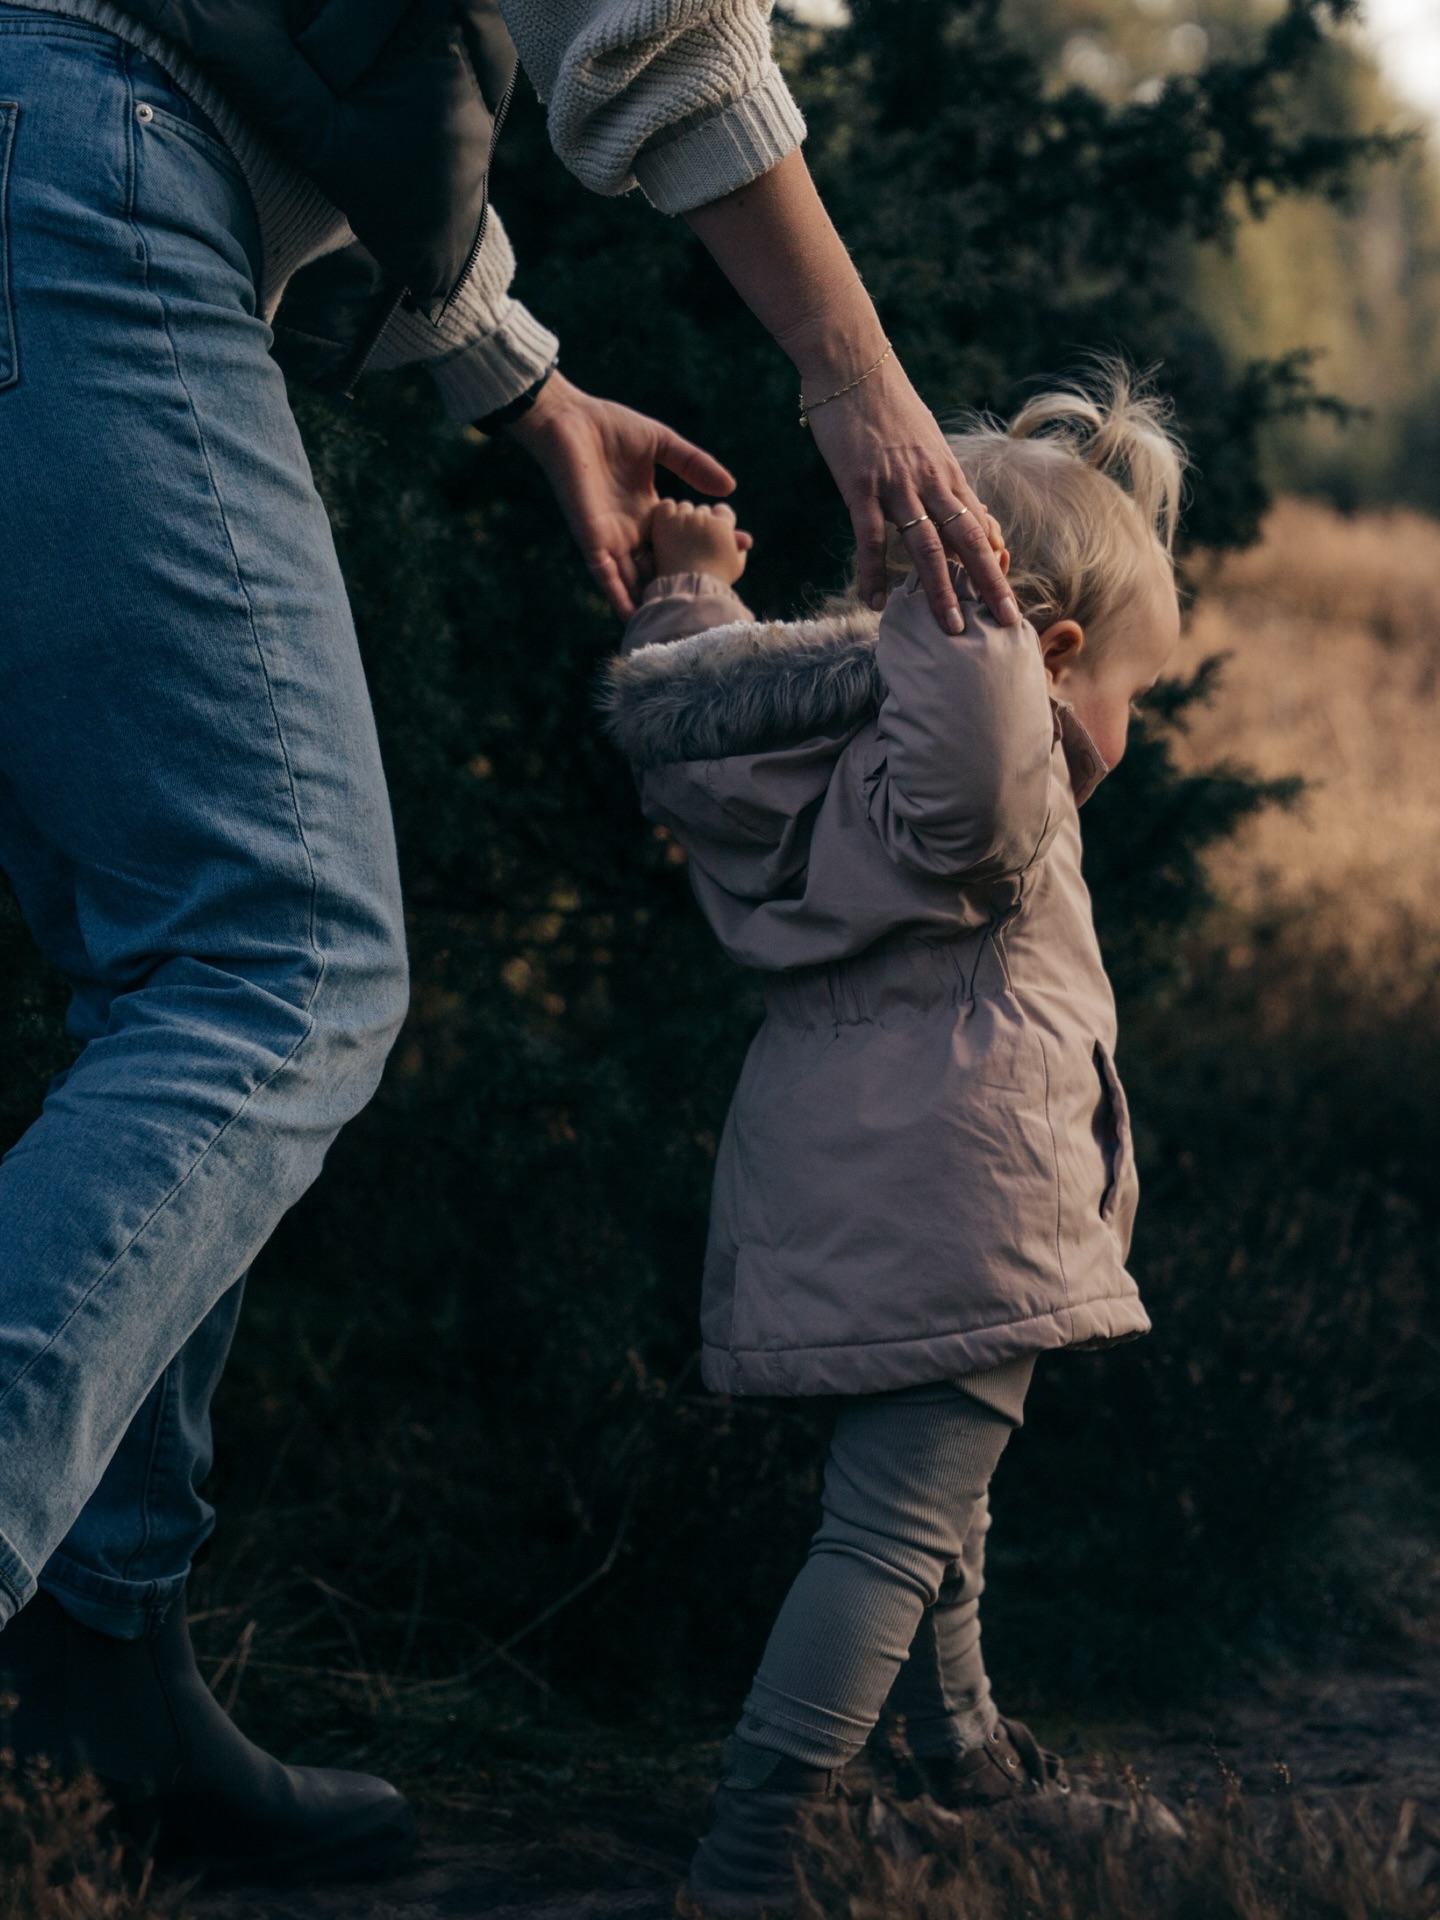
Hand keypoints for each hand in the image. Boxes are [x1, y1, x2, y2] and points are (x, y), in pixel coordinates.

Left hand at [505, 371, 736, 616]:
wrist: (568, 419)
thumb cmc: (609, 426)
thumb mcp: (661, 444)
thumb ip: (692, 464)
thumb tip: (729, 488)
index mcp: (647, 511)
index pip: (681, 541)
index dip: (706, 550)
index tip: (741, 552)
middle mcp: (630, 531)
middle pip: (662, 566)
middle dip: (686, 582)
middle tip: (719, 596)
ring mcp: (610, 538)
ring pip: (632, 580)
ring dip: (651, 601)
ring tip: (675, 626)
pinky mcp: (591, 538)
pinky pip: (604, 574)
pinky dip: (617, 596)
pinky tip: (632, 617)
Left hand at [650, 499, 750, 584]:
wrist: (688, 588)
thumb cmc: (714, 581)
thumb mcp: (735, 566)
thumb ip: (740, 548)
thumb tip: (745, 539)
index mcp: (722, 524)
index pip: (722, 511)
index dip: (717, 522)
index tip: (711, 535)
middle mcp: (704, 517)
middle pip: (703, 510)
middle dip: (700, 522)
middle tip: (694, 541)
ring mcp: (683, 518)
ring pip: (684, 507)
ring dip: (682, 518)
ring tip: (679, 538)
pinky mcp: (664, 521)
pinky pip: (666, 505)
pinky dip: (666, 513)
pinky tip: (667, 528)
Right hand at [804, 352, 1018, 633]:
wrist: (852, 362)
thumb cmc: (884, 401)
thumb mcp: (924, 439)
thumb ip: (939, 476)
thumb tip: (958, 503)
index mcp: (946, 472)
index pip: (979, 524)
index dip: (994, 562)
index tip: (1005, 597)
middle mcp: (931, 481)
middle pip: (968, 540)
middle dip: (989, 584)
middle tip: (1006, 622)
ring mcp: (897, 484)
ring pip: (928, 546)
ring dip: (941, 590)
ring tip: (952, 628)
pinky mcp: (861, 485)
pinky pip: (871, 538)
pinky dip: (874, 572)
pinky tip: (876, 602)